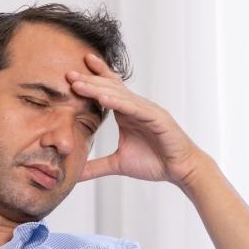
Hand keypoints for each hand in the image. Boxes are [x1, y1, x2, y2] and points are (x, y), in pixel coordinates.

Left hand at [67, 54, 206, 188]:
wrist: (180, 170)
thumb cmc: (155, 163)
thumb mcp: (118, 164)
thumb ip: (96, 166)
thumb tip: (74, 175)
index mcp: (126, 113)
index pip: (107, 90)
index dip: (92, 79)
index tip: (70, 73)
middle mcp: (135, 107)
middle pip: (109, 88)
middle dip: (89, 80)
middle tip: (68, 73)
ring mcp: (146, 110)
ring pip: (119, 95)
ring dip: (98, 88)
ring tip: (79, 84)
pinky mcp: (157, 118)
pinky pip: (135, 108)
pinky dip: (119, 102)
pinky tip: (104, 98)